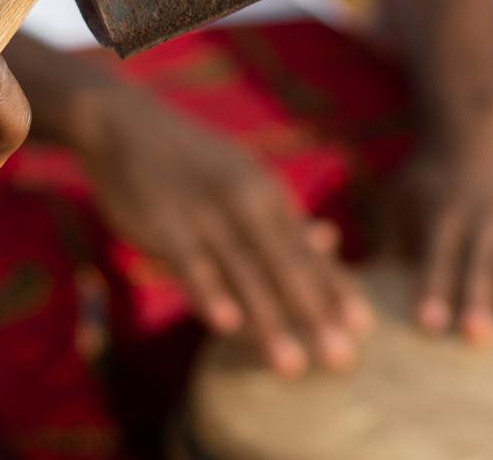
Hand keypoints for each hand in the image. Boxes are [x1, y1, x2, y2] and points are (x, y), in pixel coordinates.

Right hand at [70, 82, 371, 375]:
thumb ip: (282, 219)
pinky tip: (226, 325)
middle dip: (314, 315)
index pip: (307, 251)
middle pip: (285, 266)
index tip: (364, 328)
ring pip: (243, 273)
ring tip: (292, 367)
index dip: (334, 289)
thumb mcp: (243, 183)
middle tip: (343, 360)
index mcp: (267, 195)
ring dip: (269, 322)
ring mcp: (206, 212)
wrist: (129, 124)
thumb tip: (330, 240)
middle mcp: (246, 203)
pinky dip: (209, 292)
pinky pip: (191, 263)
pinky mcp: (166, 222)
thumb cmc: (193, 164)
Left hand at [393, 102, 492, 343]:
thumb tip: (366, 288)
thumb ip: (386, 239)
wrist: (471, 131)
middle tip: (475, 337)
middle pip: (477, 266)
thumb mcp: (397, 195)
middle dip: (476, 300)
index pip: (436, 258)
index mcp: (442, 215)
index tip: (429, 325)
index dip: (433, 290)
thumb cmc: (424, 175)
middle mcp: (479, 218)